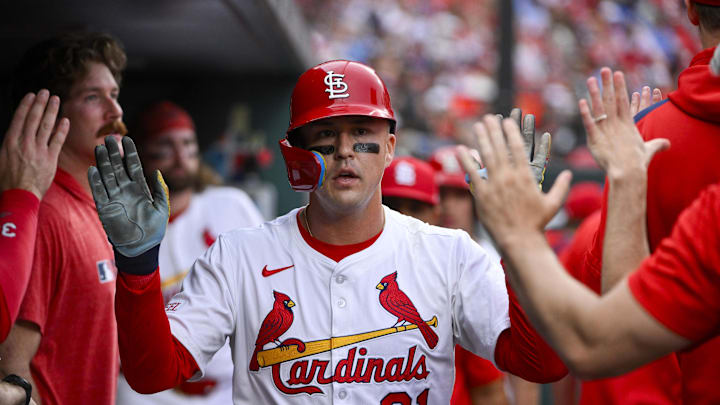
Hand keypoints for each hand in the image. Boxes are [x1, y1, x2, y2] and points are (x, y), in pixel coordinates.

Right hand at [0, 90, 68, 198]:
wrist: (19, 195)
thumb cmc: (7, 180)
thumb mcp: (1, 158)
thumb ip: (10, 145)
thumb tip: (15, 133)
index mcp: (9, 142)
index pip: (19, 118)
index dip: (26, 105)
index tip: (32, 95)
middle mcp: (24, 143)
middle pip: (33, 118)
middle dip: (40, 103)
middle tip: (46, 92)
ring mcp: (38, 150)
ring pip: (46, 126)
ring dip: (51, 111)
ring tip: (56, 100)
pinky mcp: (50, 159)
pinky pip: (57, 140)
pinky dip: (61, 129)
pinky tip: (65, 120)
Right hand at [88, 136, 168, 257]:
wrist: (141, 248)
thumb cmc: (154, 230)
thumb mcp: (161, 208)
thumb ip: (160, 190)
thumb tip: (157, 172)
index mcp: (140, 189)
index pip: (133, 166)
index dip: (129, 153)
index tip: (127, 139)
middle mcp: (126, 190)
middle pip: (118, 167)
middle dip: (113, 153)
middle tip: (108, 138)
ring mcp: (115, 198)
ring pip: (107, 176)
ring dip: (103, 162)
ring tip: (99, 148)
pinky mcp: (105, 208)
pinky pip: (99, 192)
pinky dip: (95, 181)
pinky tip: (93, 169)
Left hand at [457, 115, 571, 245]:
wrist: (519, 240)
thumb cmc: (537, 224)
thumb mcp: (553, 204)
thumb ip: (561, 186)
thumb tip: (570, 174)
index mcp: (526, 176)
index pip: (518, 148)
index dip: (512, 132)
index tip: (507, 121)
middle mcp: (509, 177)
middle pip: (500, 147)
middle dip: (494, 130)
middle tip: (489, 118)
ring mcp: (494, 185)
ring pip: (485, 156)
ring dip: (481, 138)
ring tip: (477, 126)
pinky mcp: (482, 195)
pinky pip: (472, 174)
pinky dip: (466, 160)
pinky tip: (460, 148)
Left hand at [579, 68, 668, 177]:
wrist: (628, 173)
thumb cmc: (638, 163)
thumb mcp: (649, 150)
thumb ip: (657, 144)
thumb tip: (668, 144)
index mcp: (627, 124)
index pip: (623, 101)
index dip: (619, 87)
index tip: (618, 74)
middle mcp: (616, 124)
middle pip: (610, 100)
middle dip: (607, 84)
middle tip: (603, 69)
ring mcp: (605, 130)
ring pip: (599, 108)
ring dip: (594, 93)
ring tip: (590, 80)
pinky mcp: (595, 139)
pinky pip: (589, 123)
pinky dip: (585, 113)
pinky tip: (581, 102)